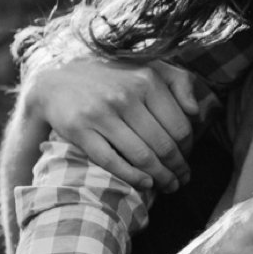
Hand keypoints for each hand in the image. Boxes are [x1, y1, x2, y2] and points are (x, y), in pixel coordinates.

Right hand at [24, 56, 207, 192]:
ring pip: (142, 155)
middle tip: (182, 179)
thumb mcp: (149, 67)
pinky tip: (146, 183)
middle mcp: (125, 96)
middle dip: (178, 168)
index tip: (188, 158)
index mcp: (147, 81)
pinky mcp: (79, 129)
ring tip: (169, 186)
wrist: (56, 81)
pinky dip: (133, 176)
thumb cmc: (113, 78)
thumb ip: (179, 81)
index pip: (180, 126)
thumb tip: (196, 111)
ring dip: (161, 177)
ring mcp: (101, 113)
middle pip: (164, 145)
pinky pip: (112, 160)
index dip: (188, 149)